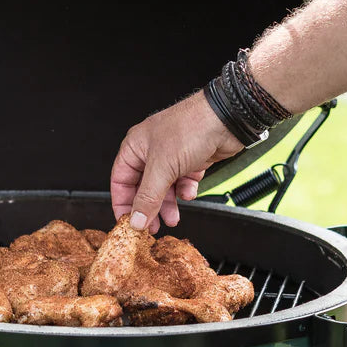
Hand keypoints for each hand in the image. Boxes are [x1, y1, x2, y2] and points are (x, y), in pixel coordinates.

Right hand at [111, 91, 244, 231]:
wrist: (226, 120)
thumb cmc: (190, 128)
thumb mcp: (162, 168)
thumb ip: (148, 197)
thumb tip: (136, 220)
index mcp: (135, 147)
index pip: (120, 180)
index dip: (122, 203)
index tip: (128, 223)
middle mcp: (151, 151)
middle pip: (143, 187)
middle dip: (148, 208)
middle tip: (152, 227)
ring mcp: (172, 155)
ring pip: (164, 187)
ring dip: (168, 204)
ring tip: (173, 219)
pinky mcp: (191, 160)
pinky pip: (183, 182)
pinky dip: (186, 190)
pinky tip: (190, 193)